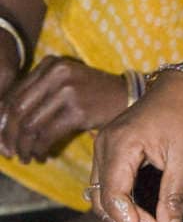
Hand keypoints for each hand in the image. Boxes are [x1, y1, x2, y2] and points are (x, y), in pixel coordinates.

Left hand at [0, 58, 126, 163]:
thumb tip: (3, 124)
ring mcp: (68, 91)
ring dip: (25, 146)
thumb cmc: (95, 96)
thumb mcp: (66, 85)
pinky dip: (40, 149)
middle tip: (10, 153)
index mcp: (50, 64)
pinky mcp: (78, 111)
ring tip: (27, 157)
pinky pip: (47, 134)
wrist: (131, 97)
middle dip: (10, 136)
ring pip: (30, 125)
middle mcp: (56, 73)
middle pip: (18, 110)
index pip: (15, 95)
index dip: (3, 121)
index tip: (3, 139)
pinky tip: (42, 156)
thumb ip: (39, 96)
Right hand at [91, 70, 182, 221]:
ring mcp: (105, 146)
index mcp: (120, 144)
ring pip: (104, 195)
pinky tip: (151, 217)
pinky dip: (127, 204)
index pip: (114, 197)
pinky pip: (111, 185)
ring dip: (127, 217)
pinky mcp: (113, 150)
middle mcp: (104, 145)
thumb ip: (173, 199)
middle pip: (104, 200)